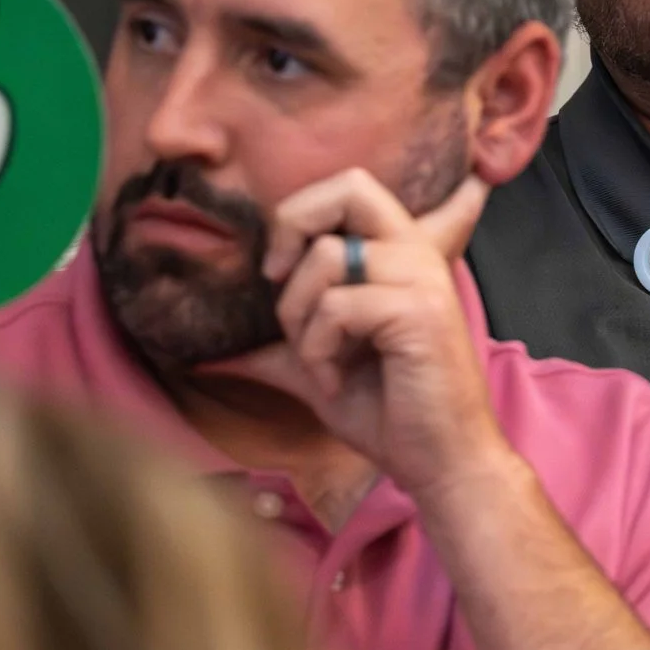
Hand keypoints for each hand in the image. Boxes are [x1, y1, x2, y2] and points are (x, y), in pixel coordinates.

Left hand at [229, 167, 511, 495]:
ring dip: (299, 315)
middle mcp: (417, 256)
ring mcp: (422, 279)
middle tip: (276, 278)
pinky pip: (336, 307)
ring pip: (327, 256)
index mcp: (400, 257)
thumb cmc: (390, 414)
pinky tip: (333, 382)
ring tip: (318, 360)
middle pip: (348, 188)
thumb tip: (208, 355)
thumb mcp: (319, 371)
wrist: (442, 462)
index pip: (351, 187)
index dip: (300, 212)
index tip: (278, 269)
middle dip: (293, 225)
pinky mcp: (418, 311)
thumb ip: (277, 349)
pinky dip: (317, 349)